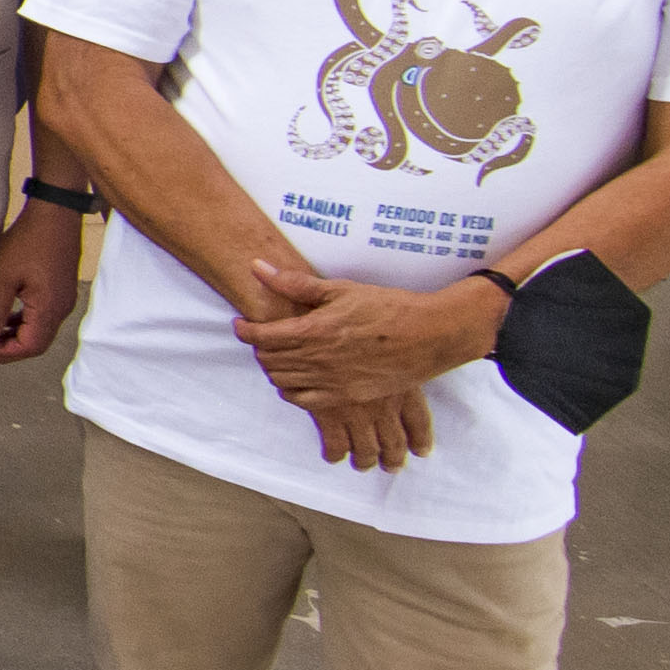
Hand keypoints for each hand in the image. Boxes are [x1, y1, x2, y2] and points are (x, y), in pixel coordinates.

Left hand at [0, 196, 85, 364]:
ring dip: (16, 335)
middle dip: (8, 349)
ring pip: (40, 329)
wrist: (55, 211)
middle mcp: (62, 308)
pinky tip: (8, 316)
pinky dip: (25, 321)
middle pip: (36, 343)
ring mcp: (64, 298)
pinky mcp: (62, 288)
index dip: (3, 353)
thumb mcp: (3, 277)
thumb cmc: (30, 240)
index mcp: (49, 308)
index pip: (28, 347)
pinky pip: (44, 314)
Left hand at [235, 258, 486, 466]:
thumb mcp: (341, 289)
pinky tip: (297, 380)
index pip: (261, 337)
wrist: (429, 335)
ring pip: (282, 383)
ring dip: (274, 370)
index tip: (241, 324)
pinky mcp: (347, 397)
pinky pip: (305, 402)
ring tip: (278, 357)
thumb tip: (257, 267)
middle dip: (258, 349)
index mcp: (312, 331)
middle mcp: (317, 361)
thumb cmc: (387, 307)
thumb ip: (295, 283)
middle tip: (262, 338)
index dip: (245, 330)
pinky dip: (292, 392)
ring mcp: (332, 383)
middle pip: (268, 361)